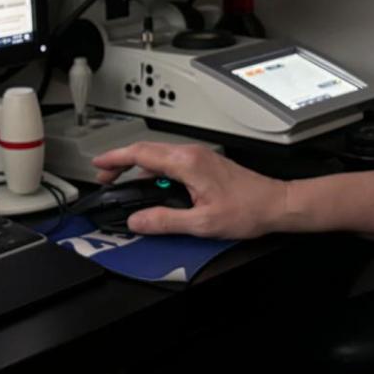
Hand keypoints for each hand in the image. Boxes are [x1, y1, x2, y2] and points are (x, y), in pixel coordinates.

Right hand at [90, 142, 288, 238]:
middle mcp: (192, 154)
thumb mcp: (201, 223)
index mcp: (187, 163)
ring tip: (124, 183)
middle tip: (105, 176)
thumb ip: (165, 221)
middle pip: (146, 151)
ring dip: (138, 166)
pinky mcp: (205, 163)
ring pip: (159, 155)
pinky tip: (153, 186)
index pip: (141, 154)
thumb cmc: (248, 209)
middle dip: (122, 162)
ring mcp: (199, 157)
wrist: (275, 203)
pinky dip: (155, 169)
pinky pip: (171, 161)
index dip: (115, 159)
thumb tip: (138, 220)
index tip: (99, 165)